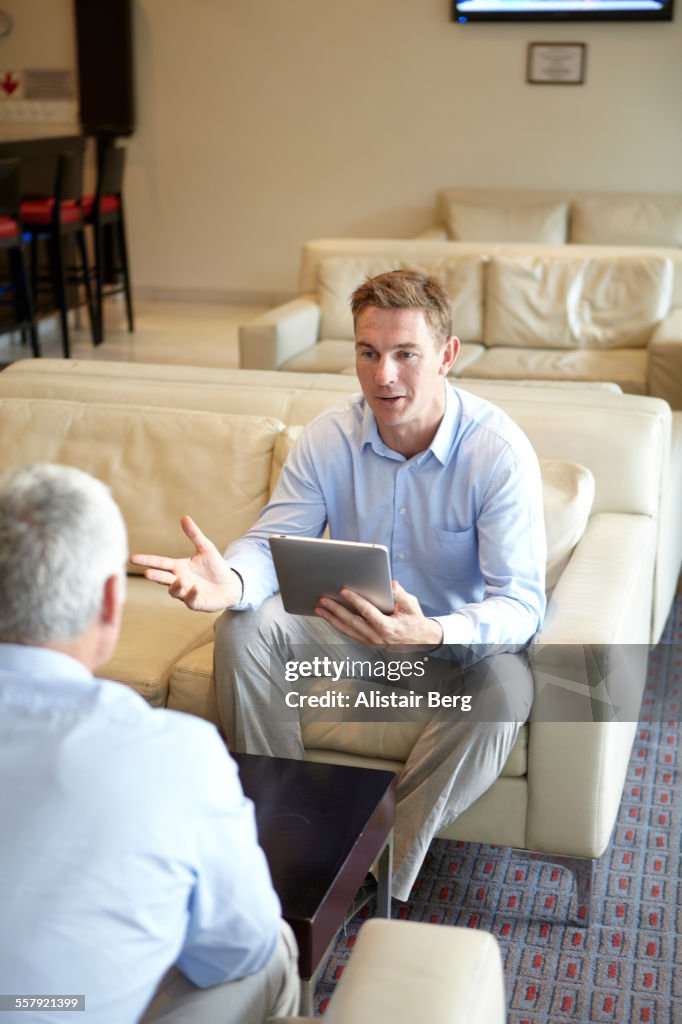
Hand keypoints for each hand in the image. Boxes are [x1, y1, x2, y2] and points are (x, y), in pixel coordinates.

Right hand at [130, 516, 241, 611]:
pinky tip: (194, 588)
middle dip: (155, 575)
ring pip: (174, 591)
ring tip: (179, 580)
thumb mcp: (206, 548)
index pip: (160, 563)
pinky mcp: (196, 602)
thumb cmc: (216, 567)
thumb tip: (184, 517)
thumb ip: (194, 535)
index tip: (132, 558)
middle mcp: (179, 580)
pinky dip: (190, 594)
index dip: (147, 560)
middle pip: (163, 577)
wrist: (231, 584)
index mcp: (178, 567)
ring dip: (174, 586)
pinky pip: (190, 600)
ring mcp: (186, 592)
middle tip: (147, 573)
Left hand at [314, 580, 443, 649]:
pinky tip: (329, 616)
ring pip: (347, 630)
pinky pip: (349, 633)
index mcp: (388, 628)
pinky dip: (337, 625)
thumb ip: (402, 595)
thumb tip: (392, 585)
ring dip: (331, 619)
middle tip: (323, 600)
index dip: (355, 601)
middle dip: (335, 610)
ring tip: (319, 608)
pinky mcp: (367, 642)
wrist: (419, 640)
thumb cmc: (414, 620)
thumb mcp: (413, 606)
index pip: (367, 612)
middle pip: (351, 622)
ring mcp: (371, 641)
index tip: (343, 591)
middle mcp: (377, 637)